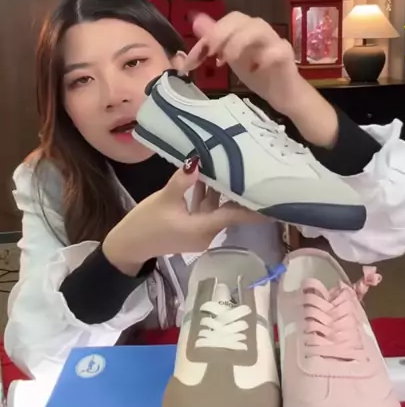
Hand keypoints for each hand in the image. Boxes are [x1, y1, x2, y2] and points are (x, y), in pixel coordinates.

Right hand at [103, 159, 262, 274]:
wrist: (128, 246)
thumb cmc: (146, 225)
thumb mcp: (164, 200)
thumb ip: (182, 181)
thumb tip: (197, 160)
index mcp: (204, 228)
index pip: (236, 216)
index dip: (255, 208)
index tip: (274, 198)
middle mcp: (207, 233)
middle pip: (229, 211)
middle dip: (239, 192)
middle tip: (254, 169)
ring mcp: (200, 232)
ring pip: (217, 209)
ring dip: (221, 191)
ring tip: (232, 166)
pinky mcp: (191, 228)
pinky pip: (205, 211)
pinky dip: (208, 196)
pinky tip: (207, 176)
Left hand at [183, 11, 338, 147]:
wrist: (284, 93)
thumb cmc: (258, 73)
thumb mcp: (230, 57)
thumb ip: (214, 40)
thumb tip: (196, 21)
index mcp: (245, 29)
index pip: (226, 20)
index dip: (209, 35)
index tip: (194, 58)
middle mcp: (260, 30)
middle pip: (240, 19)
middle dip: (221, 34)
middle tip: (210, 54)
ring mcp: (275, 42)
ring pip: (259, 29)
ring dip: (239, 41)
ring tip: (228, 60)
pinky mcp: (286, 57)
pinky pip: (277, 50)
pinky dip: (264, 58)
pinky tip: (253, 70)